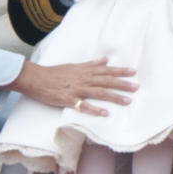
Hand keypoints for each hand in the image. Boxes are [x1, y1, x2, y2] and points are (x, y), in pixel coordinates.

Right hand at [10, 58, 136, 116]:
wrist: (35, 78)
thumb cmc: (54, 73)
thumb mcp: (74, 66)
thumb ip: (90, 64)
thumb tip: (105, 60)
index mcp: (84, 71)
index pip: (106, 70)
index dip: (120, 71)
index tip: (133, 72)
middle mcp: (83, 79)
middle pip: (106, 81)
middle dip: (122, 84)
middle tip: (136, 87)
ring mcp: (76, 89)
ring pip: (98, 92)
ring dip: (114, 96)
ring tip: (127, 101)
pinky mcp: (68, 99)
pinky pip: (83, 105)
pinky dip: (95, 109)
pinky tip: (105, 113)